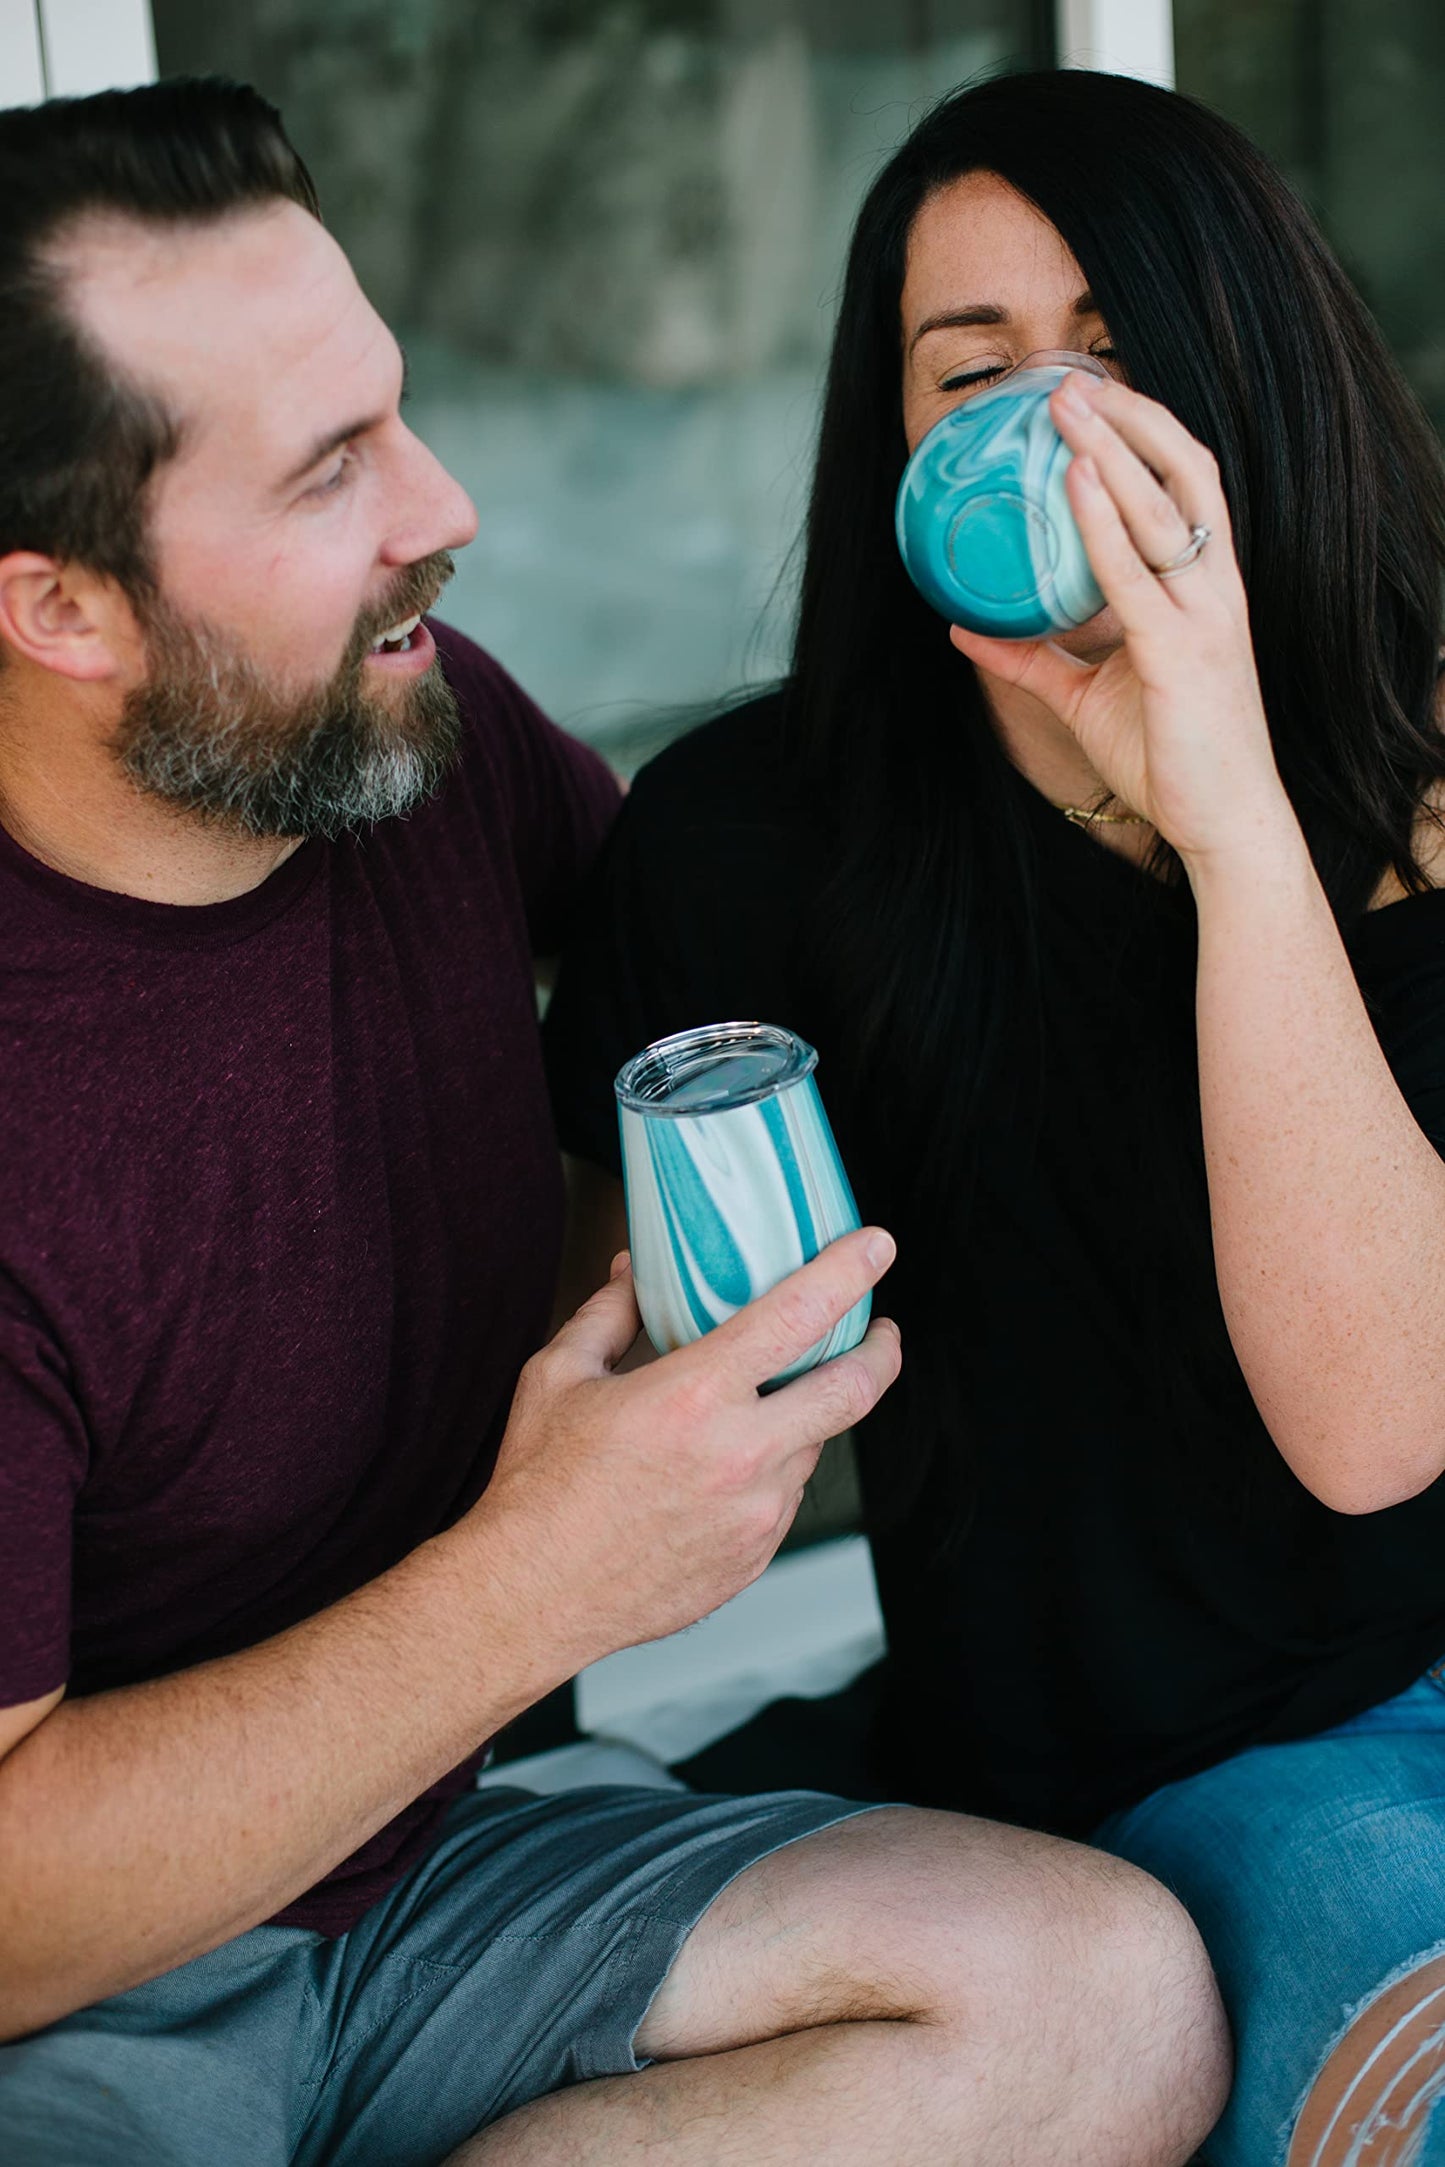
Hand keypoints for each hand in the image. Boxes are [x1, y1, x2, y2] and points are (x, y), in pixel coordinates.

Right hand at [473, 1231, 900, 1666]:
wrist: (532, 1596)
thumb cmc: (539, 1487)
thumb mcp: (558, 1376)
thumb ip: (609, 1313)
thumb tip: (635, 1270)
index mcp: (694, 1397)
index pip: (800, 1314)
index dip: (849, 1271)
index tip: (876, 1248)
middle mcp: (740, 1455)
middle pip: (852, 1389)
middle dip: (881, 1351)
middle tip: (881, 1331)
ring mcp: (755, 1514)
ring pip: (816, 1445)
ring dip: (808, 1416)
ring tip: (773, 1402)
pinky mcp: (755, 1557)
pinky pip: (786, 1497)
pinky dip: (774, 1470)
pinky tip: (732, 1467)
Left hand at [948, 372, 1295, 869]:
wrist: (1225, 823)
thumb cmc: (1171, 759)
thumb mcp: (1087, 698)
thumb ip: (1030, 660)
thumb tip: (965, 630)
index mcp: (1204, 588)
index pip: (1185, 484)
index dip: (1145, 432)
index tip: (1093, 398)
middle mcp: (1214, 588)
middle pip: (1183, 472)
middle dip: (1128, 419)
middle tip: (1065, 382)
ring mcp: (1204, 616)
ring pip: (1164, 507)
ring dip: (1113, 448)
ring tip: (1066, 404)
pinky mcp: (1183, 652)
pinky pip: (1137, 573)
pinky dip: (1104, 521)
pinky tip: (1075, 480)